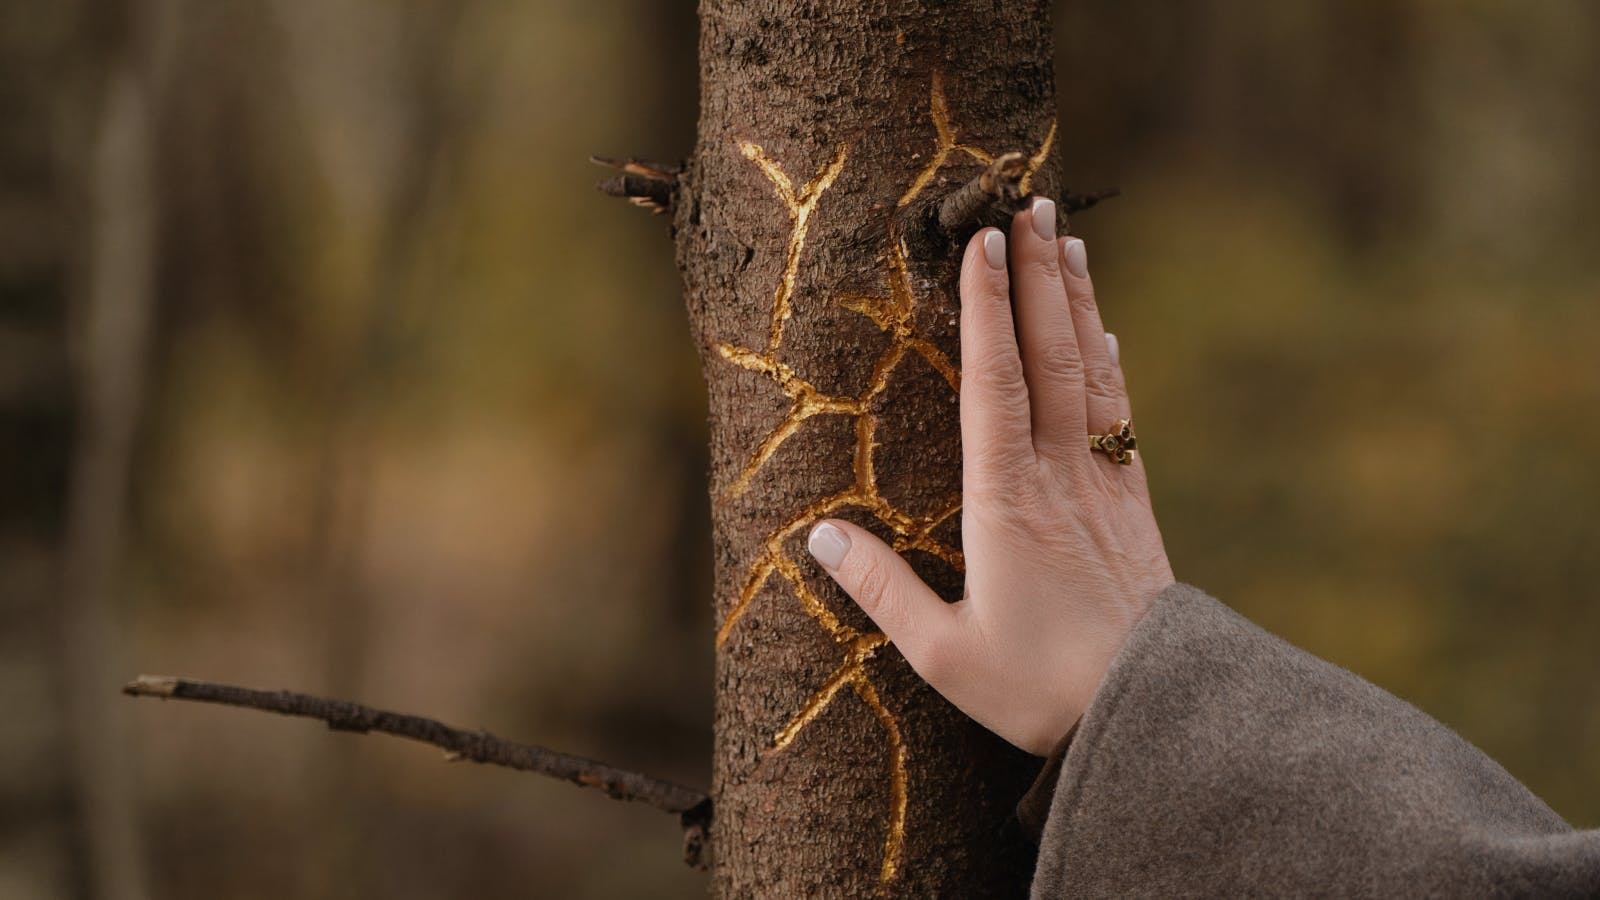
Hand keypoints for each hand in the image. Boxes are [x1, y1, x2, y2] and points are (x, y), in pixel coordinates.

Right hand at [806, 197, 1174, 755]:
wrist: (1152, 712)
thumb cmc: (1039, 688)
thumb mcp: (944, 654)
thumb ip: (881, 591)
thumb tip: (818, 535)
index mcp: (1007, 502)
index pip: (996, 382)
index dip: (987, 309)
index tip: (982, 243)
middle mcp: (1060, 476)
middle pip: (1051, 355)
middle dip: (1037, 277)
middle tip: (1030, 204)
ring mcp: (1103, 484)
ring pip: (1091, 372)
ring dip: (1078, 303)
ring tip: (1069, 241)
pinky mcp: (1131, 503)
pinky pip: (1118, 412)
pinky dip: (1108, 362)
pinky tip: (1106, 335)